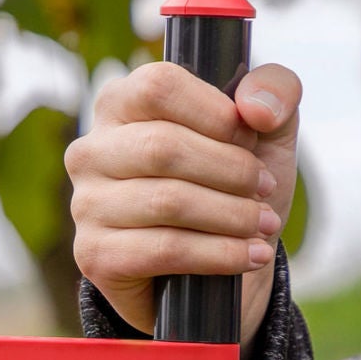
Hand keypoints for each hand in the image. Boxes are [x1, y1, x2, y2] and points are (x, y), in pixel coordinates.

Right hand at [66, 57, 302, 350]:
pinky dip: (219, 254)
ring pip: (166, 201)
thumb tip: (255, 107)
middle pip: (163, 147)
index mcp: (121, 104)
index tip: (251, 138)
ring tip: (263, 224)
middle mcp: (91, 150)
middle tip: (265, 189)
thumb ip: (274, 91)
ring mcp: (86, 204)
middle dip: (231, 170)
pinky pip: (164, 250)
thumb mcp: (266, 131)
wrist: (216, 273)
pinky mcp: (95, 255)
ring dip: (231, 215)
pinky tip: (249, 256)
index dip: (214, 112)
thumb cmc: (231, 187)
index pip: (158, 87)